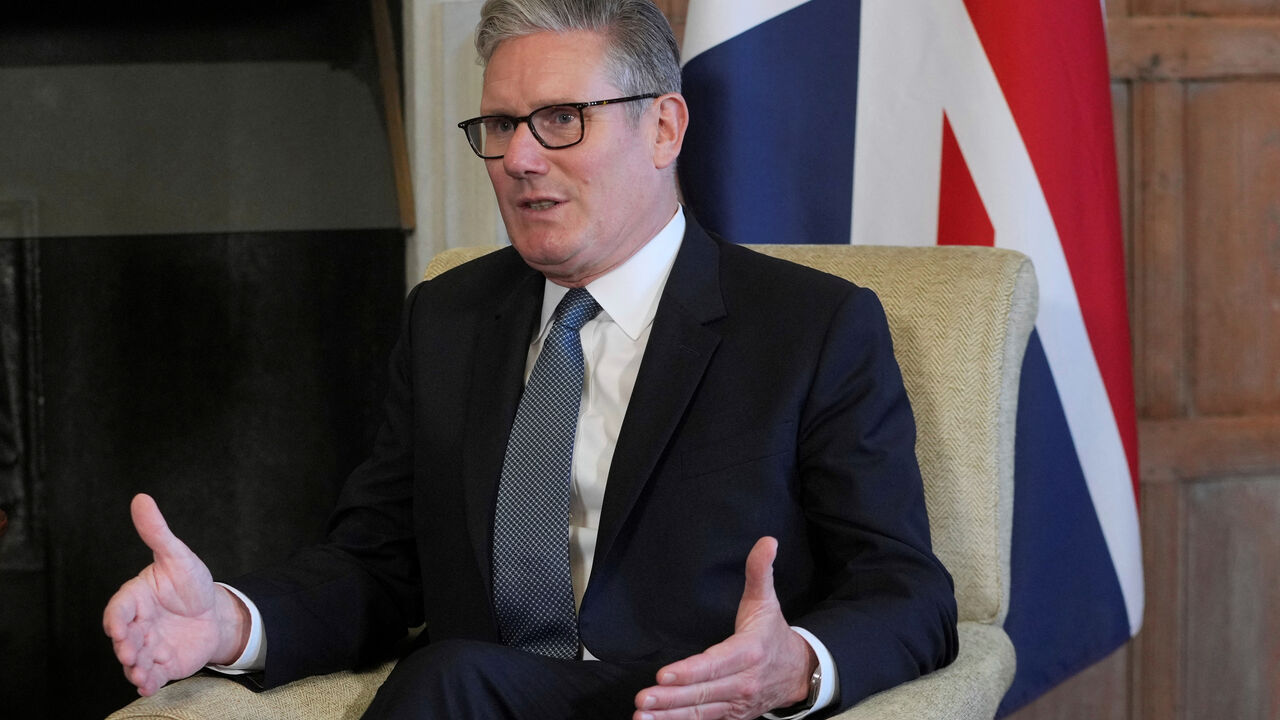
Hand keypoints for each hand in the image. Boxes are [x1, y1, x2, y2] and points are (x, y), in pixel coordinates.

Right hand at [103, 494, 249, 695]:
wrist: (214, 613)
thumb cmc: (191, 583)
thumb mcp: (178, 556)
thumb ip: (157, 532)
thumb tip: (142, 499)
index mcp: (136, 598)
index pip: (120, 608)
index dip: (117, 618)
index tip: (118, 626)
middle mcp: (137, 625)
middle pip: (124, 637)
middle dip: (125, 646)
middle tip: (130, 652)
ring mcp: (147, 646)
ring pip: (134, 660)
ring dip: (135, 668)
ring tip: (141, 673)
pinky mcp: (161, 664)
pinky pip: (151, 676)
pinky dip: (148, 682)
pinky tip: (149, 686)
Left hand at [634, 537, 816, 719]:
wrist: (799, 671)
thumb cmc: (773, 634)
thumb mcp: (767, 601)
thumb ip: (760, 571)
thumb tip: (767, 541)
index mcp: (749, 652)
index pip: (715, 664)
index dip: (690, 671)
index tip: (664, 675)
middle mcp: (743, 682)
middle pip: (703, 693)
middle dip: (671, 698)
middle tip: (643, 698)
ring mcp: (737, 703)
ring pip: (701, 712)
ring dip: (670, 716)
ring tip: (643, 716)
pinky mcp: (731, 715)